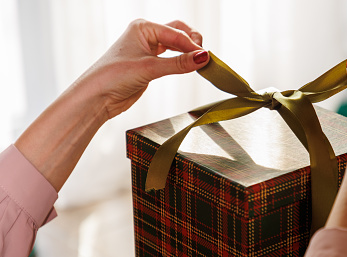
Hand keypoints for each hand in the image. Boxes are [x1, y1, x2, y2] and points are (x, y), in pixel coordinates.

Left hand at [77, 19, 208, 119]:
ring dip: (188, 52)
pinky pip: (171, 58)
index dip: (193, 46)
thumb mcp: (150, 68)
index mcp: (143, 27)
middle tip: (204, 57)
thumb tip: (202, 58)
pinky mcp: (149, 64)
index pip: (176, 34)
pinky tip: (188, 67)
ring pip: (175, 45)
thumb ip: (178, 64)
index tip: (206, 58)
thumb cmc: (113, 76)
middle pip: (178, 33)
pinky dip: (181, 61)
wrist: (96, 96)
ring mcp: (147, 49)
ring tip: (200, 63)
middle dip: (192, 43)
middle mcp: (146, 35)